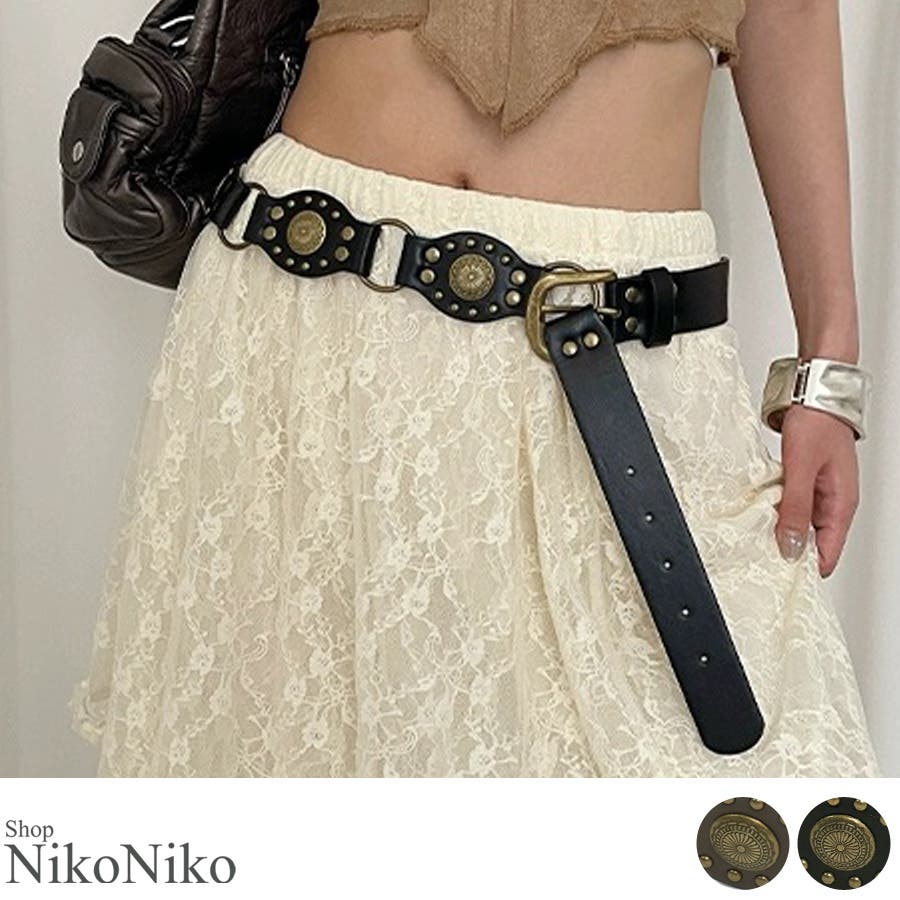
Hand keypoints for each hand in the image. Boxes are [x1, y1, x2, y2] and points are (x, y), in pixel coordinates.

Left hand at [774, 403, 858, 576]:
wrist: (813, 395)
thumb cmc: (816, 425)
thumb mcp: (801, 470)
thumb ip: (796, 509)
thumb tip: (791, 547)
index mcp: (841, 506)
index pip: (827, 555)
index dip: (804, 568)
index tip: (778, 575)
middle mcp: (833, 503)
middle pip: (812, 543)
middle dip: (788, 551)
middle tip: (759, 556)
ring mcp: (820, 493)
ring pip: (800, 524)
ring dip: (780, 529)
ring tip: (755, 536)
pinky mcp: (806, 482)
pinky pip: (792, 506)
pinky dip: (777, 510)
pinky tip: (760, 511)